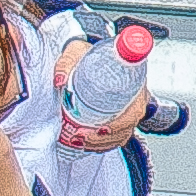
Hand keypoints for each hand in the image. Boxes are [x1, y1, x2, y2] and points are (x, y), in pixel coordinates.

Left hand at [53, 34, 150, 150]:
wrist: (90, 56)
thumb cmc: (89, 54)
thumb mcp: (77, 52)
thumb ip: (67, 63)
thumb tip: (60, 81)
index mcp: (133, 81)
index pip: (136, 107)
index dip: (122, 122)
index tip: (104, 128)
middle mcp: (134, 97)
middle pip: (127, 126)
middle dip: (104, 137)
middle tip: (82, 136)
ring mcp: (127, 109)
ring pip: (121, 134)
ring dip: (100, 143)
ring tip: (79, 140)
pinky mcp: (117, 117)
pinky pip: (115, 136)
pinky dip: (100, 143)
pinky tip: (85, 142)